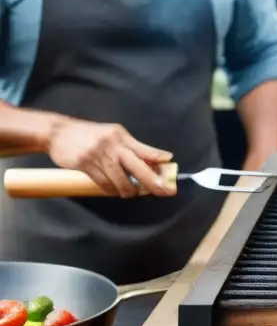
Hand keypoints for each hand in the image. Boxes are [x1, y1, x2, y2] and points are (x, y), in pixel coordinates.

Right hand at [47, 118, 175, 197]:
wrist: (58, 132)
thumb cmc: (90, 135)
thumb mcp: (113, 135)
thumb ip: (132, 147)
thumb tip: (156, 160)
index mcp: (121, 135)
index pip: (144, 149)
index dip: (157, 159)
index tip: (170, 168)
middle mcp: (112, 144)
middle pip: (137, 166)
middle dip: (152, 181)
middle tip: (163, 191)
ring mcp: (98, 154)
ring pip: (119, 179)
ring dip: (128, 190)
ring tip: (131, 193)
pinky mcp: (84, 164)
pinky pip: (103, 182)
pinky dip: (111, 189)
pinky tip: (115, 190)